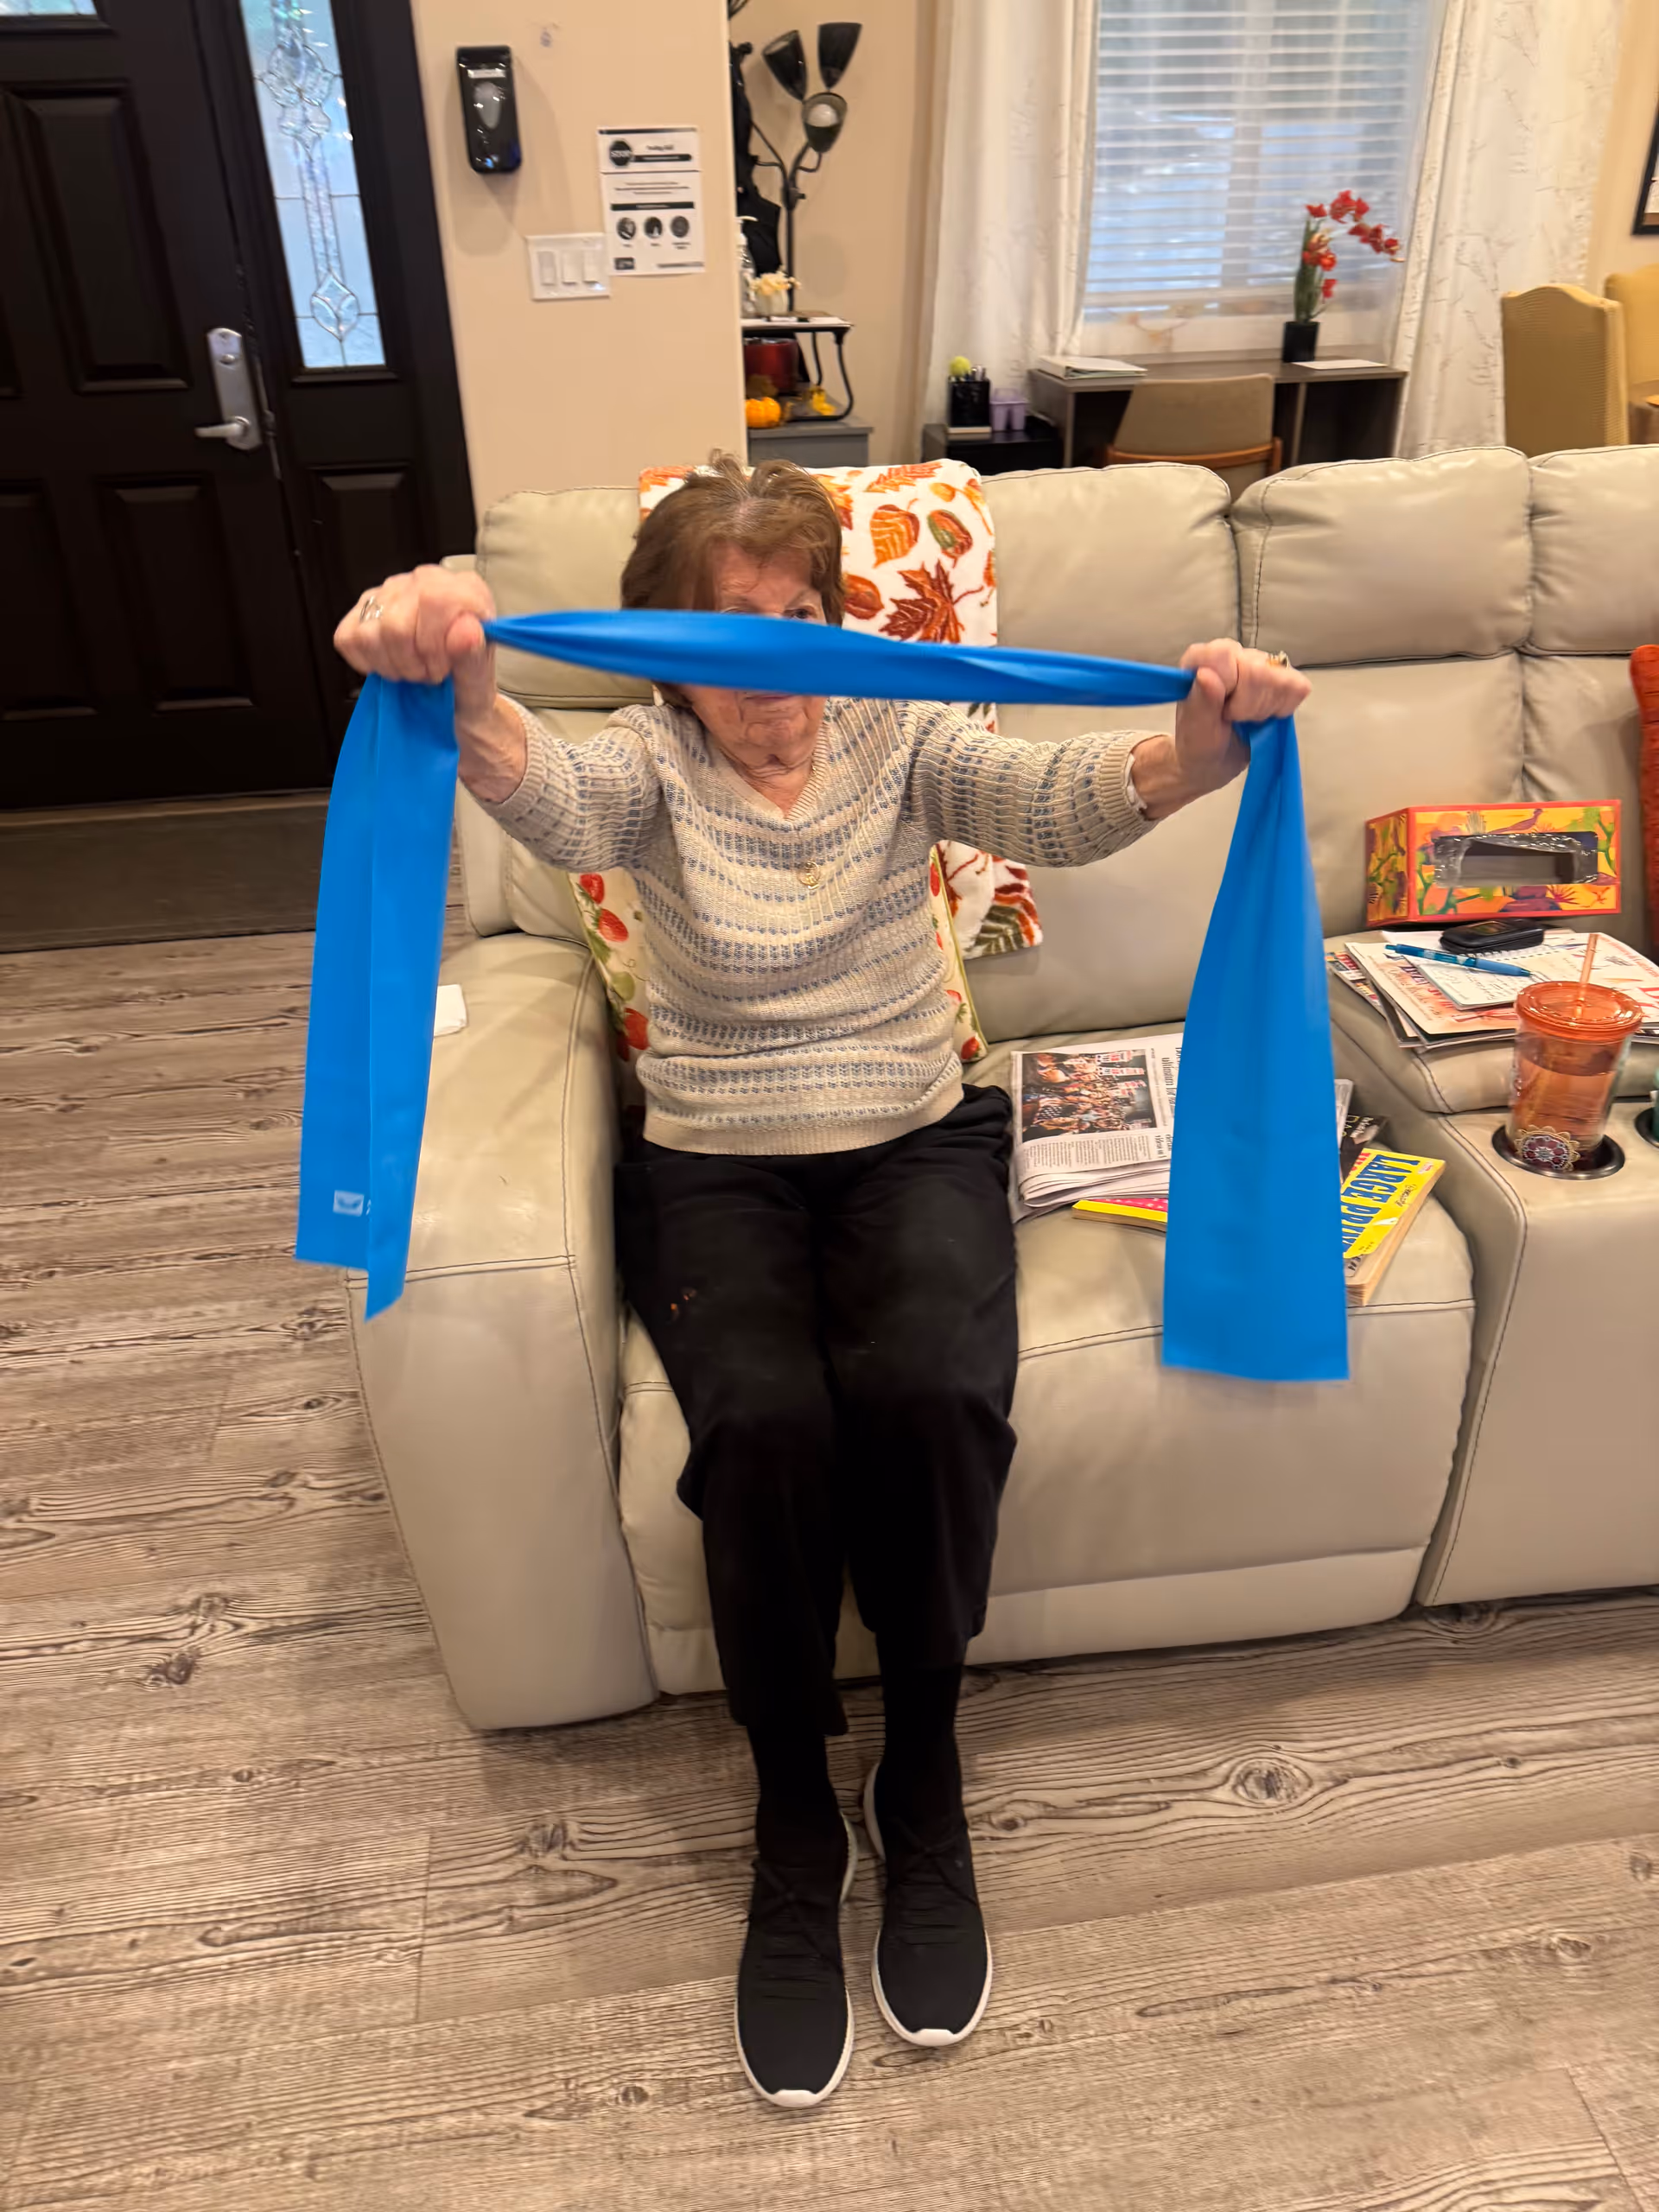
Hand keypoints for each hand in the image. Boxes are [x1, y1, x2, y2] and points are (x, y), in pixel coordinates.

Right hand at [334, 566, 525, 802]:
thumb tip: (466, 631)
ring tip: (413, 671)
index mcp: (464, 589)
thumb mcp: (479, 683)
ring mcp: (390, 593)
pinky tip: (392, 665)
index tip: (443, 668)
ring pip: (370, 634)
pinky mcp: (362, 612)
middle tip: (429, 674)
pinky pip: (349, 639)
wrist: (454, 704)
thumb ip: (475, 656)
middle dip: (412, 663)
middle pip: (397, 624)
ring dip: (392, 666)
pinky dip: (369, 663)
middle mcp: (426, 580)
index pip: (435, 600)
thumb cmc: (467, 687)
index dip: (434, 646)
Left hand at [1129, 640, 1311, 819]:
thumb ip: (1200, 703)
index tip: (1224, 712)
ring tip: (1247, 720)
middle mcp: (1232, 654)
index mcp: (1203, 660)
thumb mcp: (1195, 732)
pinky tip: (1266, 717)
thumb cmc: (1200, 744)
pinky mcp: (1282, 677)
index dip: (1232, 689)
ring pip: (1282, 679)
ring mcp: (1259, 663)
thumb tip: (1205, 674)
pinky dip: (1284, 709)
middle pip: (1259, 670)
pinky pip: (1298, 687)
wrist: (1215, 760)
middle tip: (1234, 720)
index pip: (1226, 655)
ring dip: (1266, 709)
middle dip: (1250, 706)